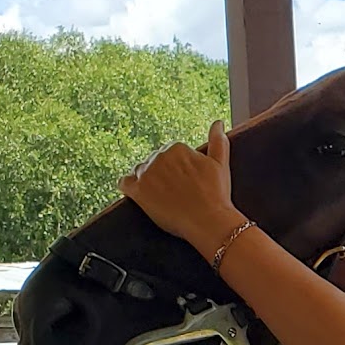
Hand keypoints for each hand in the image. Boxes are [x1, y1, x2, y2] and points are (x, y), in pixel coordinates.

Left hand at [120, 122, 243, 256]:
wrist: (209, 221)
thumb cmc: (216, 195)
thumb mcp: (220, 164)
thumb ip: (218, 141)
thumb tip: (218, 123)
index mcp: (176, 147)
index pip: (168, 154)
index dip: (176, 170)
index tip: (183, 183)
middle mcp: (159, 156)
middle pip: (154, 163)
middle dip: (161, 175)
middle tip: (175, 193)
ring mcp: (147, 173)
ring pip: (140, 172)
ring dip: (147, 181)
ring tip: (161, 197)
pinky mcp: (138, 191)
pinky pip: (124, 183)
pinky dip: (129, 187)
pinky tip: (140, 195)